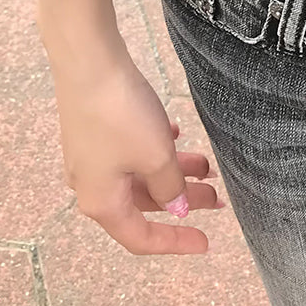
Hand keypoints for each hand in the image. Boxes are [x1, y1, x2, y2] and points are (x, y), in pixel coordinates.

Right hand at [51, 44, 222, 254]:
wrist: (88, 62)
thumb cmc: (123, 117)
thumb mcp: (156, 157)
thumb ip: (170, 187)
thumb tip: (175, 208)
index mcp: (102, 203)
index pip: (140, 238)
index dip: (174, 243)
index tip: (206, 242)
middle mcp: (91, 185)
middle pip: (142, 204)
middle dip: (181, 201)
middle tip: (217, 196)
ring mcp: (89, 156)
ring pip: (138, 175)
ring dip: (172, 172)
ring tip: (206, 163)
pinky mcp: (93, 130)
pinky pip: (129, 151)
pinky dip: (154, 150)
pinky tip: (174, 134)